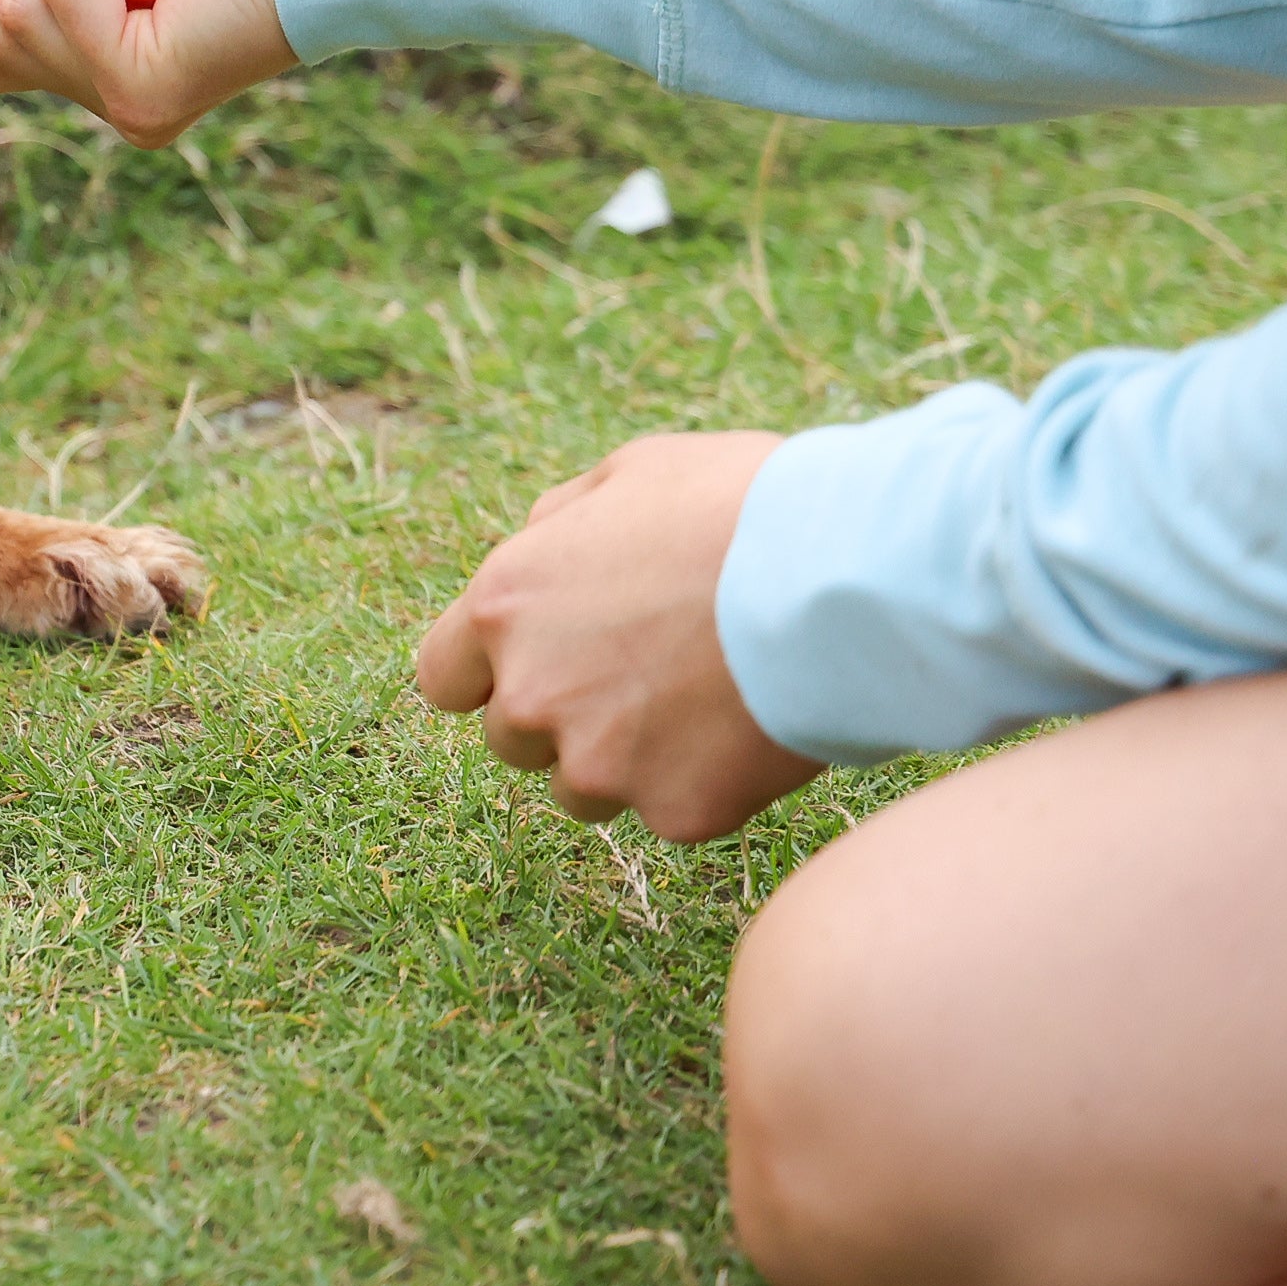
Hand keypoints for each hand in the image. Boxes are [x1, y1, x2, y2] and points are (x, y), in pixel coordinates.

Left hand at [415, 431, 821, 843]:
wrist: (843, 576)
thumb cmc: (738, 505)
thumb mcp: (629, 474)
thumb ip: (561, 522)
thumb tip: (538, 545)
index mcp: (502, 607)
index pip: (443, 678)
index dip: (486, 675)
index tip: (532, 666)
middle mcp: (531, 694)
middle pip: (514, 739)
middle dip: (564, 714)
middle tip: (645, 672)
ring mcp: (600, 764)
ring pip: (585, 789)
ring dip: (626, 758)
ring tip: (703, 698)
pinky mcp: (676, 812)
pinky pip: (674, 811)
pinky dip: (707, 781)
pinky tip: (753, 725)